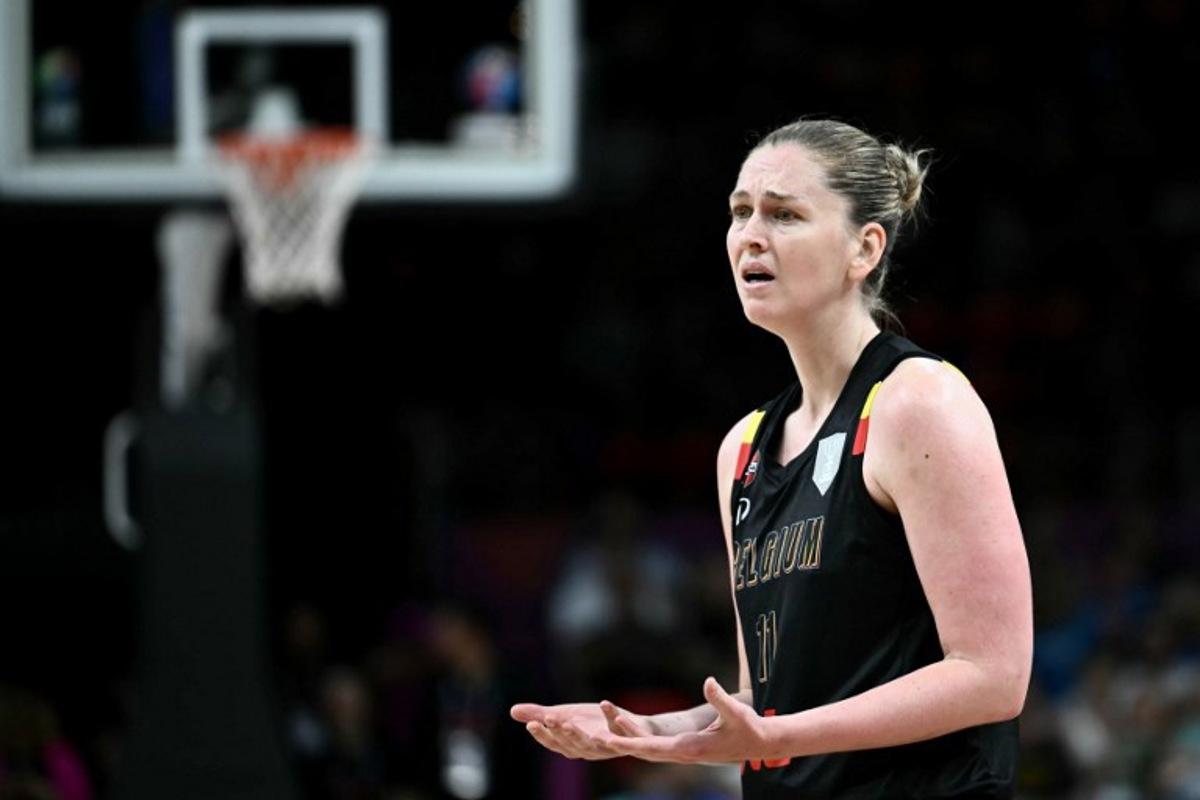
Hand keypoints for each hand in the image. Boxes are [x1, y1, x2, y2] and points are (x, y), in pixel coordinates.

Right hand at [510, 699, 654, 759]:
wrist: (632, 727)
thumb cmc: (594, 724)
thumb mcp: (565, 716)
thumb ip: (541, 714)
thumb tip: (512, 711)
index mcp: (573, 746)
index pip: (555, 744)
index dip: (543, 736)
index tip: (531, 724)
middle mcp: (590, 749)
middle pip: (572, 745)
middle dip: (561, 733)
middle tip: (550, 718)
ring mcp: (609, 745)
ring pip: (594, 743)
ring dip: (581, 733)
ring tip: (570, 721)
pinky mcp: (627, 736)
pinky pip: (621, 728)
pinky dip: (612, 715)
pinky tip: (604, 703)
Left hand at [601, 677, 773, 763]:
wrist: (760, 743)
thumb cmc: (749, 728)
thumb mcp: (736, 711)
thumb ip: (720, 698)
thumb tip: (708, 681)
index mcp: (691, 748)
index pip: (654, 747)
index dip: (631, 742)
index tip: (610, 740)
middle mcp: (683, 753)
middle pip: (644, 750)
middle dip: (620, 741)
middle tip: (593, 735)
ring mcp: (683, 753)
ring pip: (647, 750)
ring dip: (626, 740)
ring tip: (603, 729)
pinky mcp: (684, 750)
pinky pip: (655, 748)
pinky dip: (638, 741)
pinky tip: (624, 734)